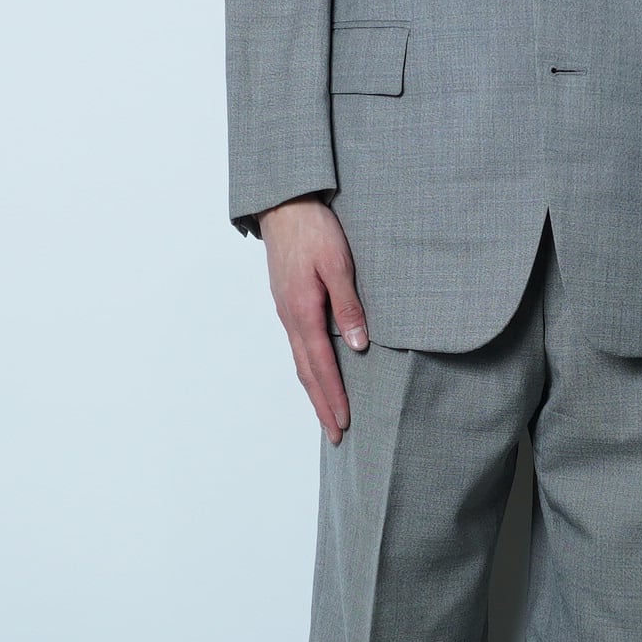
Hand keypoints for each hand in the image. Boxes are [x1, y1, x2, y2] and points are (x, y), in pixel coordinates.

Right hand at [260, 196, 367, 444]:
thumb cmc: (314, 231)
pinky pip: (298, 346)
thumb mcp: (338, 264)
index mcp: (303, 312)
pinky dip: (308, 369)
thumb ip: (348, 305)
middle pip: (307, 373)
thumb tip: (357, 345)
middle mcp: (290, 318)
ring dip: (314, 391)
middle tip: (336, 435)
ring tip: (327, 414)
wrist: (284, 205)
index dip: (334, 397)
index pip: (321, 366)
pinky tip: (317, 374)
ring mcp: (286, 312)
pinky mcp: (288, 303)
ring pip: (300, 362)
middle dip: (322, 406)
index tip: (344, 423)